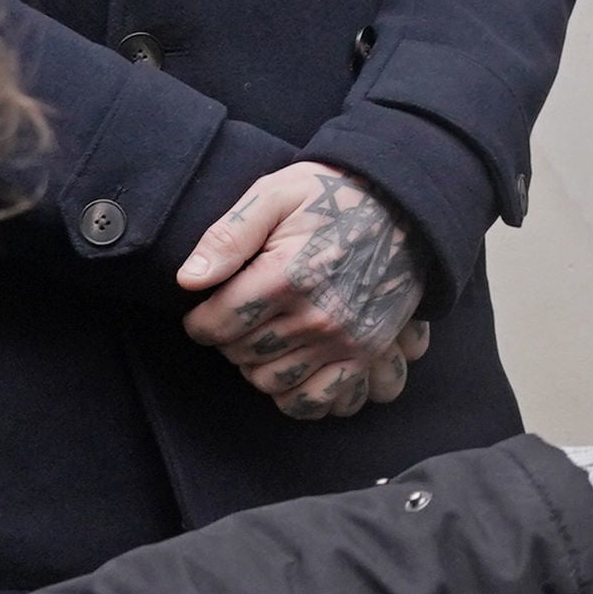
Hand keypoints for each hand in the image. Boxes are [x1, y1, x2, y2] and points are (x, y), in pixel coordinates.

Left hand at [177, 163, 431, 419]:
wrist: (405, 201)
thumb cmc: (331, 195)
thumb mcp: (276, 194)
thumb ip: (228, 236)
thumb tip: (187, 280)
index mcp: (285, 276)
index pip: (212, 327)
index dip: (200, 319)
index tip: (208, 306)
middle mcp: (315, 315)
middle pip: (238, 355)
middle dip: (229, 338)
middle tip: (243, 314)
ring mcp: (344, 338)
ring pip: (269, 381)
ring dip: (258, 364)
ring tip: (268, 335)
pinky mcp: (367, 351)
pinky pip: (315, 400)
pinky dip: (295, 395)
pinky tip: (291, 367)